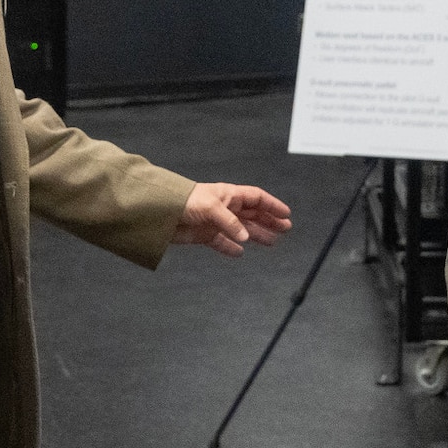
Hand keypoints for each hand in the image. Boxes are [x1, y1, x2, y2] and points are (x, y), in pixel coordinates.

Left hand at [172, 183, 291, 256]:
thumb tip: (245, 239)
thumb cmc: (185, 200)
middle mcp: (225, 207)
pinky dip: (231, 248)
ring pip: (241, 229)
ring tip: (271, 242)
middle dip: (269, 221)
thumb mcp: (211, 207)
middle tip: (285, 229)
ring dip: (256, 235)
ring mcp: (216, 222)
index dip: (272, 205)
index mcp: (229, 195)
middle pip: (253, 214)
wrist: (160, 211)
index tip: (286, 214)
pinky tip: (239, 253)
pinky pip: (222, 242)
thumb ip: (230, 222)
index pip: (256, 198)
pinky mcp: (204, 234)